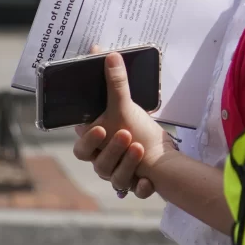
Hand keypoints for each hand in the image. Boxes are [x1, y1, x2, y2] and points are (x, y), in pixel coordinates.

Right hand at [73, 45, 169, 190]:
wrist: (161, 154)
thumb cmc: (138, 130)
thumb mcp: (125, 106)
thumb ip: (114, 83)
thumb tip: (108, 53)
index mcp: (96, 144)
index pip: (82, 145)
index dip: (88, 139)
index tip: (99, 127)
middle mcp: (102, 162)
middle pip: (96, 162)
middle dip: (109, 150)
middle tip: (123, 134)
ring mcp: (117, 176)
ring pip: (115, 177)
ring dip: (126, 164)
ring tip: (139, 148)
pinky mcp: (134, 187)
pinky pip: (134, 191)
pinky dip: (141, 187)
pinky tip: (148, 182)